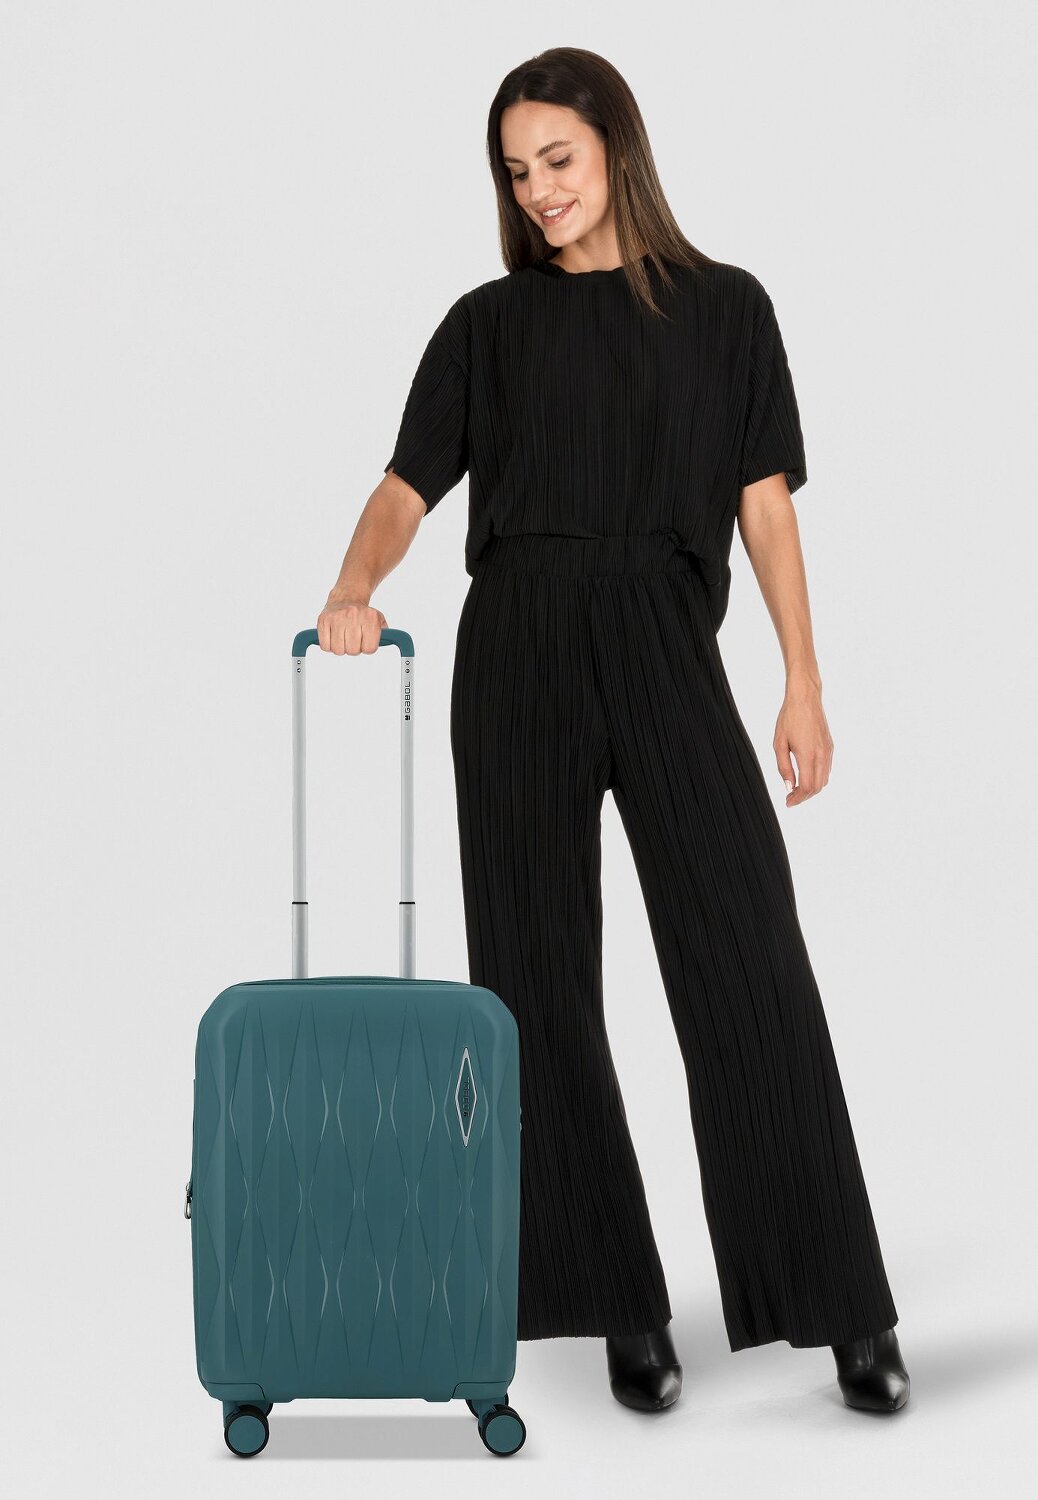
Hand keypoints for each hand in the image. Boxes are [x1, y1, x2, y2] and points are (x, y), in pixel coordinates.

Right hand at [317, 596, 387, 654]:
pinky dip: (328, 646)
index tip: (365, 641)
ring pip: (338, 650)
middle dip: (354, 649)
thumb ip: (385, 634)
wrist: (346, 597)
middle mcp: (353, 616)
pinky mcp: (323, 620)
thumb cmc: (363, 614)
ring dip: (341, 648)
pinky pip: (325, 646)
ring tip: (343, 638)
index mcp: (370, 617)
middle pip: (353, 651)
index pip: (369, 649)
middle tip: (353, 639)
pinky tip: (333, 637)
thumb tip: (386, 643)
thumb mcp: (379, 620)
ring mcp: (336, 618)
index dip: (367, 648)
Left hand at [774, 674, 832, 805]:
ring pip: (824, 779)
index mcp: (808, 755)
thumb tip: (788, 786)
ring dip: (812, 788)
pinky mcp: (830, 746)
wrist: (805, 698)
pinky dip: (818, 778)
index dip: (798, 798)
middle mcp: (822, 755)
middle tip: (791, 797)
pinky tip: (806, 776)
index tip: (788, 802)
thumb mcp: (779, 743)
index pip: (807, 787)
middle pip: (818, 787)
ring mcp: (828, 751)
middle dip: (805, 796)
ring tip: (797, 788)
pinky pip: (827, 769)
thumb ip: (783, 767)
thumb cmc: (789, 718)